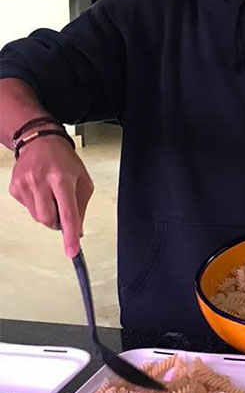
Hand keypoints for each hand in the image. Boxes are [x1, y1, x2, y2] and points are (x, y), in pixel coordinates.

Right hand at [8, 135, 93, 256]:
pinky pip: (28, 209)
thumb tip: (77, 232)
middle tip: (63, 208)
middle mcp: (41, 181)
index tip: (71, 251)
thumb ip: (82, 207)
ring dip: (48, 213)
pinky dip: (37, 205)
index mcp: (62, 179)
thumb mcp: (83, 180)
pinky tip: (40, 190)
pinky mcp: (14, 187)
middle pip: (48, 220)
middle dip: (58, 222)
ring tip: (52, 195)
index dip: (70, 235)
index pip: (67, 213)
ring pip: (38, 217)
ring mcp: (24, 184)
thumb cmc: (64, 160)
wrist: (40, 141)